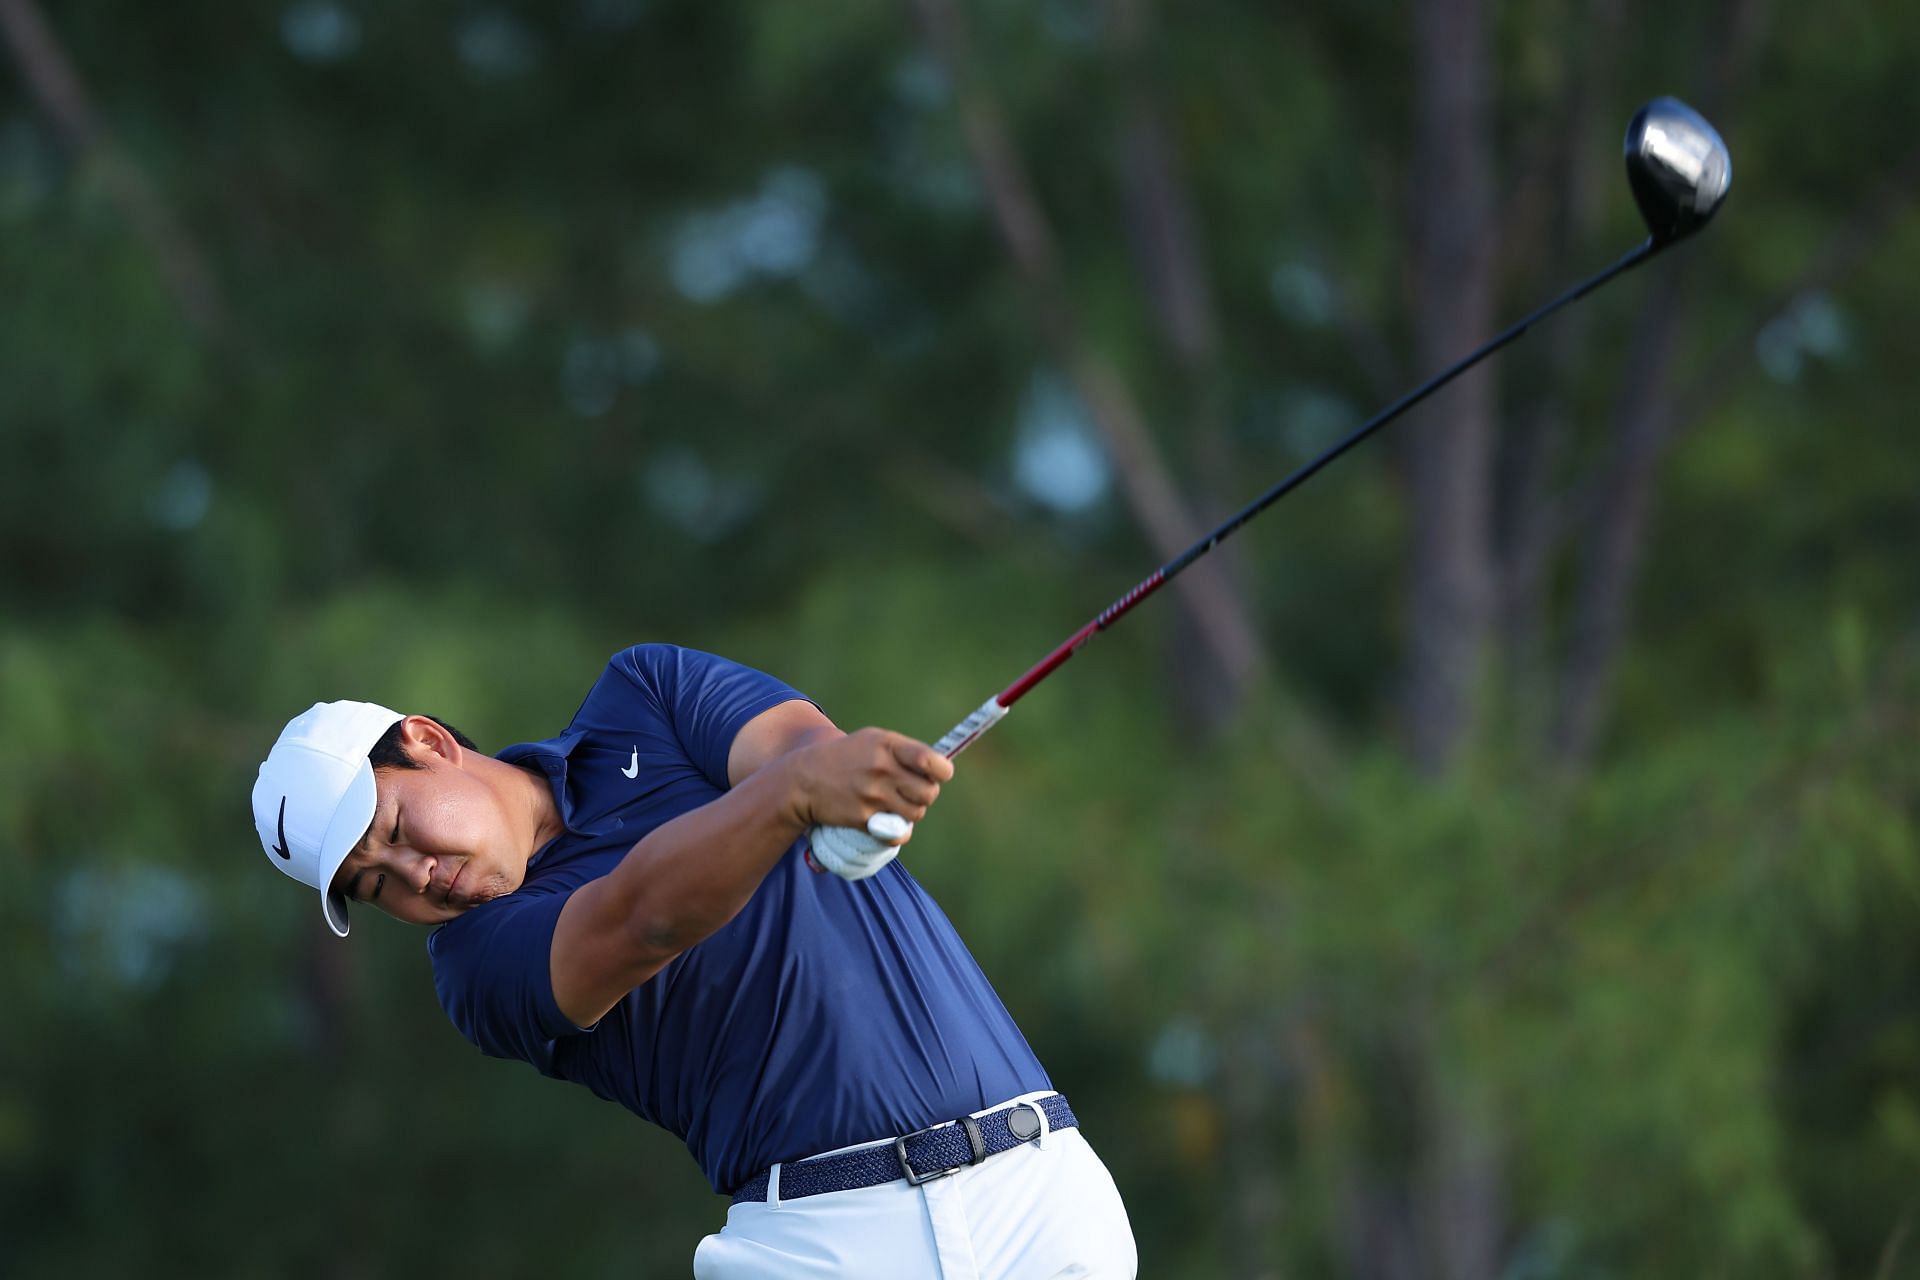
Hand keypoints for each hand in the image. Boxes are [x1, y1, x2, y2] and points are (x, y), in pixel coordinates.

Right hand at [785, 729, 951, 880]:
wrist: (804, 780)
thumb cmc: (845, 758)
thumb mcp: (872, 740)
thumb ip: (905, 751)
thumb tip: (941, 767)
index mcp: (887, 745)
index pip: (931, 761)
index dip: (942, 772)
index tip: (938, 775)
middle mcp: (881, 769)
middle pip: (929, 792)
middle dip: (925, 794)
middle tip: (910, 792)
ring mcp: (872, 795)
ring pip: (916, 813)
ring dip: (911, 812)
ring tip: (896, 804)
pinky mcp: (864, 818)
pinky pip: (898, 832)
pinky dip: (898, 832)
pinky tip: (889, 823)